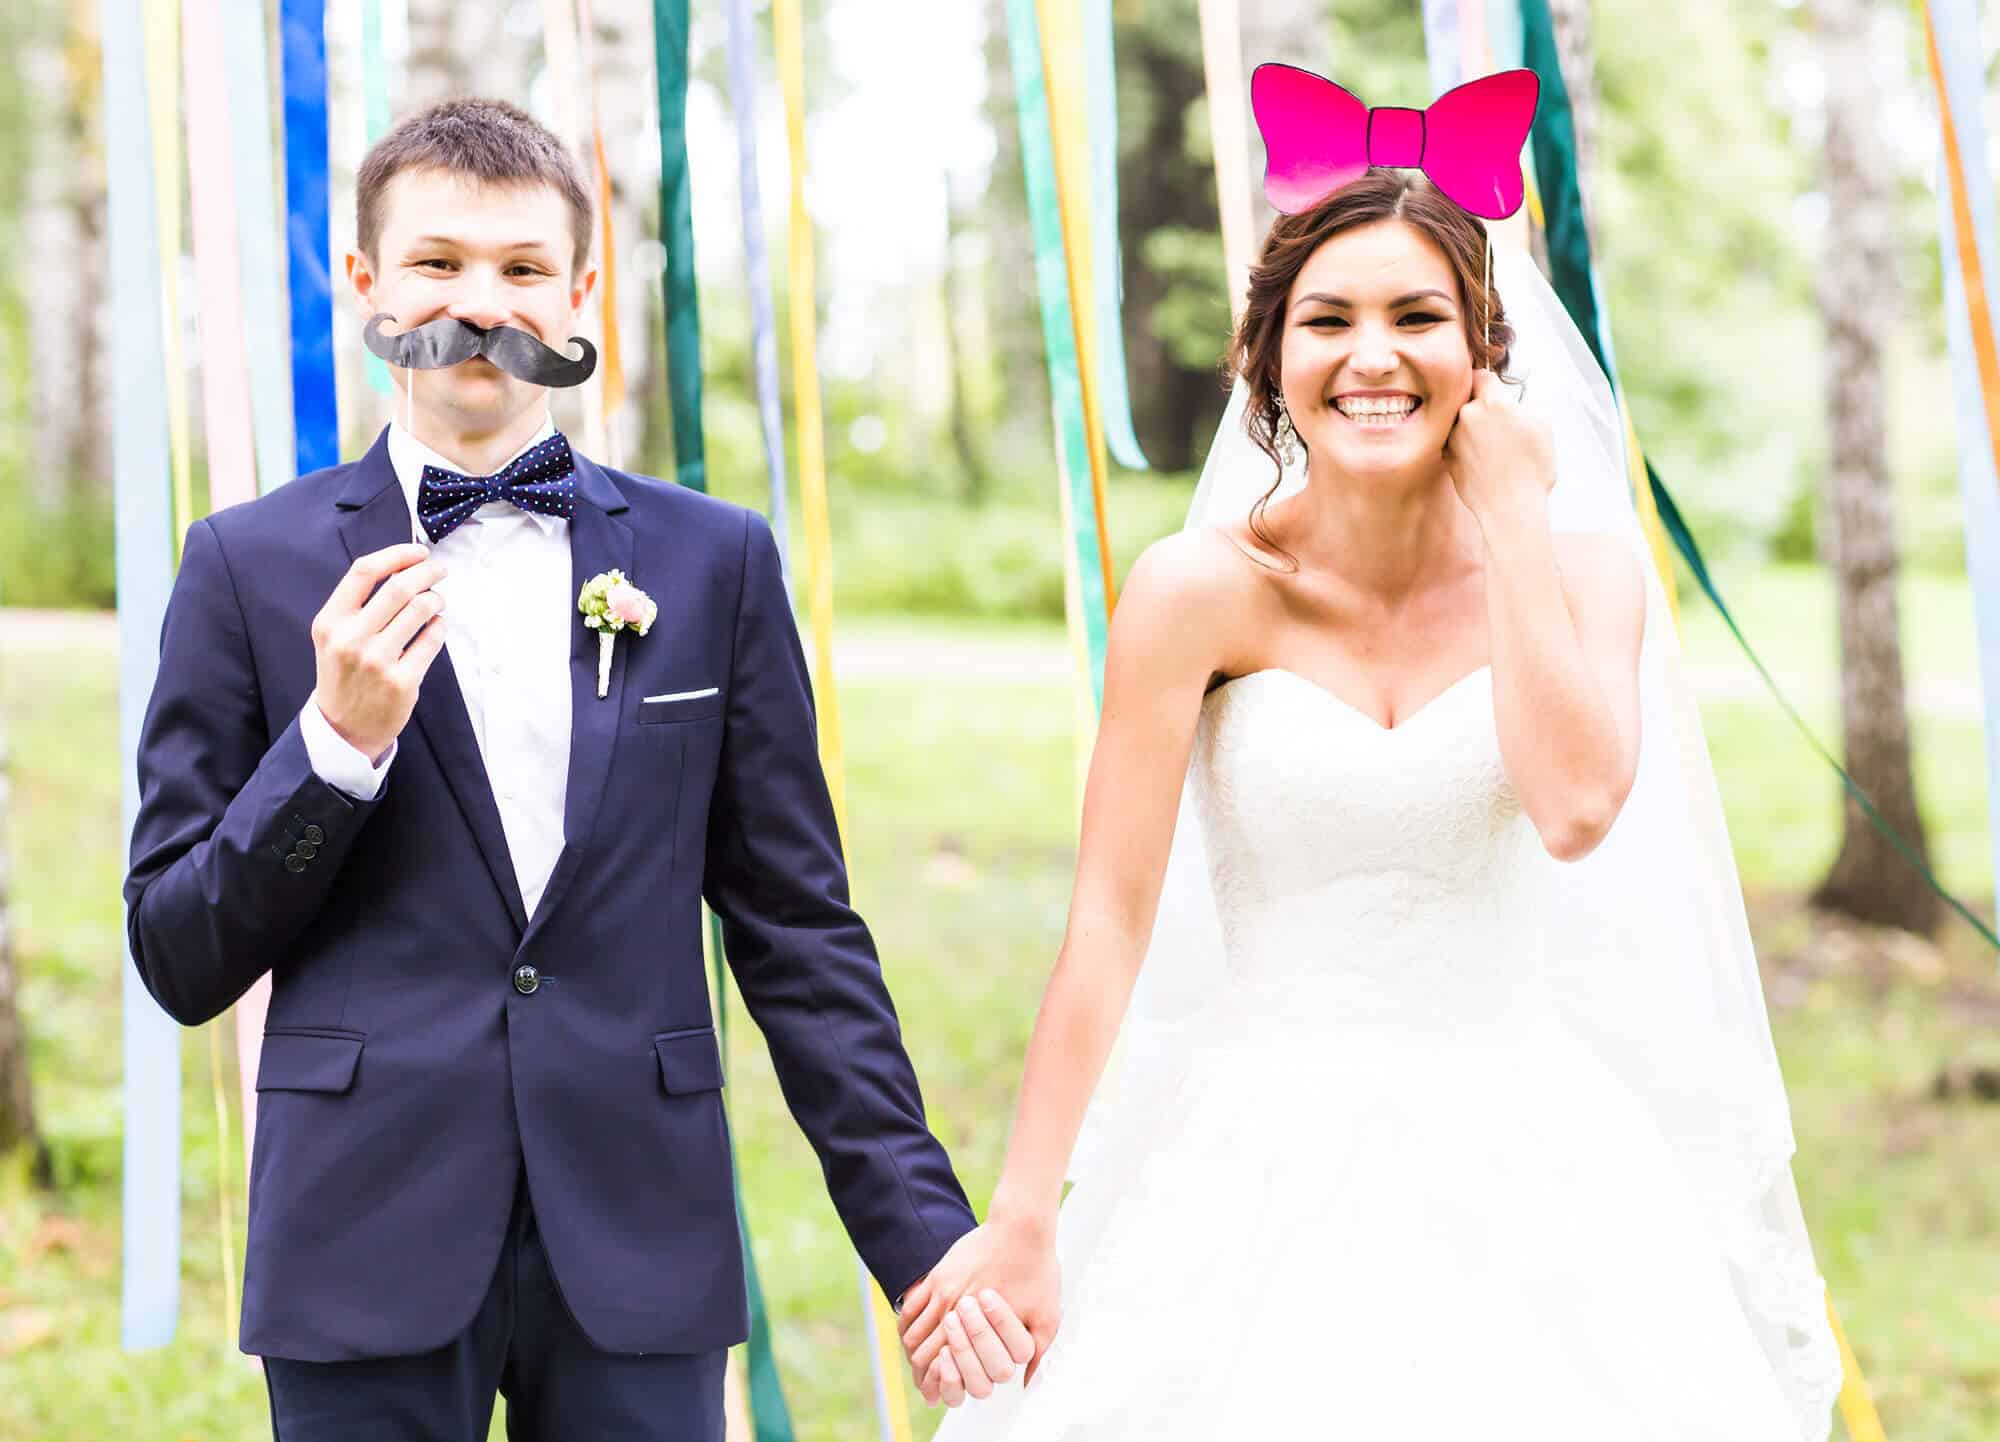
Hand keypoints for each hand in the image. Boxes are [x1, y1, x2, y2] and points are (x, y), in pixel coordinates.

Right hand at [308, 544, 448, 761]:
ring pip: (420, 610)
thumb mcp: (334, 636)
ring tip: (437, 601)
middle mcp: (351, 638)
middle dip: (427, 572)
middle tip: (439, 570)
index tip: (418, 552)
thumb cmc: (344, 673)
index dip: (396, 555)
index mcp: (330, 621)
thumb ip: (359, 604)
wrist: (343, 728)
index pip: (364, 571)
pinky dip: (440, 626)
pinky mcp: (402, 681)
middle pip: (399, 587)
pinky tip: (437, 626)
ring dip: (436, 599)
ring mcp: (377, 661)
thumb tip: (403, 567)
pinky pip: (432, 640)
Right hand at [898, 1216, 1059, 1405]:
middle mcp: (955, 1310)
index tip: (934, 1394)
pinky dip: (905, 1326)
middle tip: (923, 1385)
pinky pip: (909, 1307)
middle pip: (924, 1352)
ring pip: (913, 1333)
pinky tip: (908, 1335)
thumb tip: (1025, 1384)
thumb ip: (1035, 1354)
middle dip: (922, 1373)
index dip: (938, 1383)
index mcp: (980, 1326)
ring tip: (915, 1363)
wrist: (1021, 1227)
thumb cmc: (1037, 1271)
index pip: (946, 1365)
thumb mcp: (1047, 1317)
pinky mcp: (938, 1274)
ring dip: (911, 1351)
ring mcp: (943, 1291)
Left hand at [1441, 369, 1556, 524]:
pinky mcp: (1445, 456)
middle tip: (1496, 424)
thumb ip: (1520, 406)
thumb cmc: (1532, 469)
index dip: (1487, 383)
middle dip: (1479, 407)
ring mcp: (1453, 436)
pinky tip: (1481, 460)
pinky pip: (1453, 442)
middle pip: (1468, 399)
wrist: (1511, 507)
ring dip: (1470, 428)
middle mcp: (1467, 415)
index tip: (1491, 390)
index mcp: (1493, 402)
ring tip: (1491, 448)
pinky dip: (1463, 446)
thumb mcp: (1541, 426)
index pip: (1481, 375)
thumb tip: (1510, 403)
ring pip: (1459, 421)